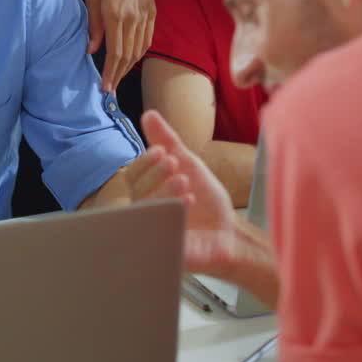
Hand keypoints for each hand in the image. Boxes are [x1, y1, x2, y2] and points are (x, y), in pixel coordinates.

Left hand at [86, 0, 156, 92]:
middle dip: (119, 76)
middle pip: (128, 56)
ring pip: (138, 51)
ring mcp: (145, 16)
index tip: (105, 88)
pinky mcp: (152, 13)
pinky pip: (147, 40)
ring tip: (118, 78)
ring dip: (128, 68)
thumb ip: (93, 25)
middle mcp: (132, 18)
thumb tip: (91, 50)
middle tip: (110, 91)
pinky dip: (139, 54)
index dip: (110, 73)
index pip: (114, 52)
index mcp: (115, 13)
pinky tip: (130, 61)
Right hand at [130, 110, 241, 276]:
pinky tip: (187, 202)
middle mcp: (145, 210)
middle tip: (173, 163)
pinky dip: (172, 215)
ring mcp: (153, 230)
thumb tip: (148, 114)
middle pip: (137, 191)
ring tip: (184, 181)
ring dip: (164, 192)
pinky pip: (159, 233)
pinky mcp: (164, 248)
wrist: (228, 232)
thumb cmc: (206, 201)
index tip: (162, 151)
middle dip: (154, 174)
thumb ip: (168, 140)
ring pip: (147, 211)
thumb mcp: (188, 164)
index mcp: (147, 190)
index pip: (134, 175)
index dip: (145, 162)